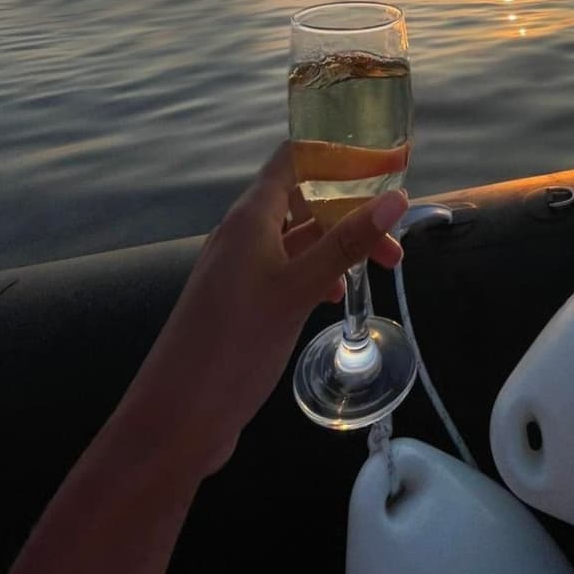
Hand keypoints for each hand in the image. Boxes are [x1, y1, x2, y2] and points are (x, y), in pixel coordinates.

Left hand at [113, 142, 408, 478]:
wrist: (177, 418)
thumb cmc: (236, 343)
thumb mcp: (298, 288)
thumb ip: (346, 242)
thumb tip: (396, 198)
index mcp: (251, 217)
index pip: (293, 160)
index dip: (336, 155)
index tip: (384, 166)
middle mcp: (244, 234)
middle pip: (304, 201)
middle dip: (351, 212)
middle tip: (394, 242)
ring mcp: (242, 269)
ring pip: (300, 240)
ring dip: (339, 247)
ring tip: (380, 270)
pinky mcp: (244, 302)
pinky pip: (289, 270)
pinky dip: (319, 274)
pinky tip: (336, 297)